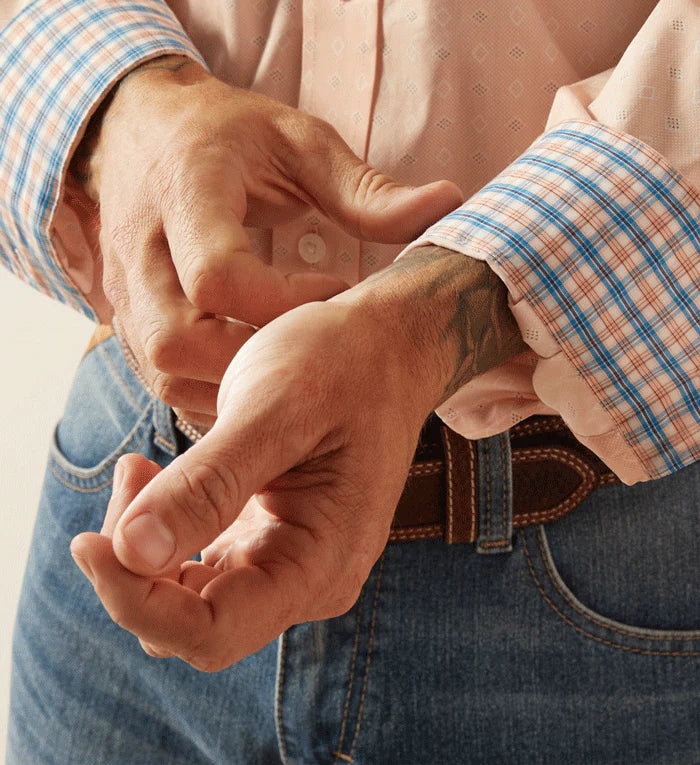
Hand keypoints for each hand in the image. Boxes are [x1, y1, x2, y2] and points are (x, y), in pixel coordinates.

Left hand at [71, 246, 525, 670]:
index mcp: (320, 564)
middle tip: (134, 470)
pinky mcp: (270, 539)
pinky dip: (165, 528)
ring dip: (145, 545)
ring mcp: (288, 563)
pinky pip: (199, 564)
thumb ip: (209, 482)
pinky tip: (158, 473)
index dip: (135, 601)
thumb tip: (132, 552)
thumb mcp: (277, 409)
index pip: (211, 630)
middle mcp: (306, 580)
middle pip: (189, 620)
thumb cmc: (345, 365)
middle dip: (137, 565)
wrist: (388, 345)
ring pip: (186, 596)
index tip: (88, 542)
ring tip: (143, 465)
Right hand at [72, 54, 462, 425]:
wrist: (140, 129)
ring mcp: (123, 289)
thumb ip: (366, 190)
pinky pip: (160, 378)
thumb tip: (450, 205)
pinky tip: (258, 371)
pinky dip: (212, 387)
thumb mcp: (300, 143)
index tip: (337, 291)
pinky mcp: (123, 316)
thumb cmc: (227, 133)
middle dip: (259, 361)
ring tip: (293, 363)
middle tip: (318, 346)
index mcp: (187, 191)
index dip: (286, 303)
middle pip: (179, 341)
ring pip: (165, 371)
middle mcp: (141, 248)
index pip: (218, 275)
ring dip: (236, 383)